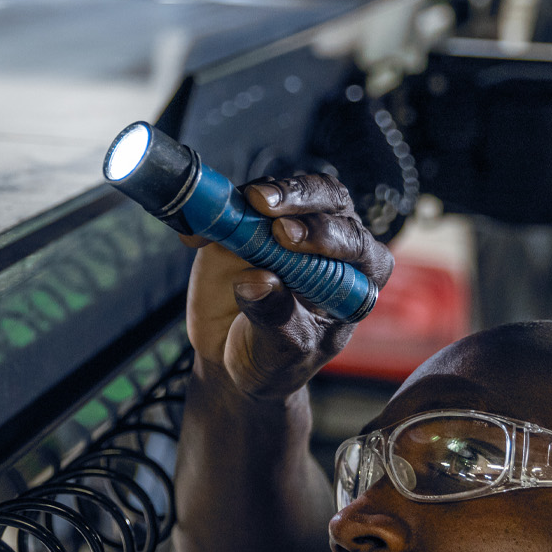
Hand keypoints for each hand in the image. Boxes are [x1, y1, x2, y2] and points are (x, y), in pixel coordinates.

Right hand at [185, 172, 393, 400]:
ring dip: (262, 192)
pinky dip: (215, 210)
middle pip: (329, 199)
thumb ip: (275, 318)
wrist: (233, 358)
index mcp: (354, 276)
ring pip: (286, 191)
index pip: (356, 244)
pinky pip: (235, 203)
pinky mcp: (248, 222)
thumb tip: (257, 281)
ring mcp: (287, 227)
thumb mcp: (280, 352)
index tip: (289, 238)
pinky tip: (195, 238)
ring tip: (238, 206)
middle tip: (266, 207)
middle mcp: (328, 242)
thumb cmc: (274, 360)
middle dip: (300, 198)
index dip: (327, 235)